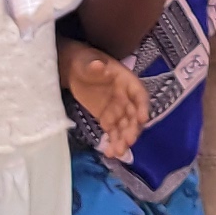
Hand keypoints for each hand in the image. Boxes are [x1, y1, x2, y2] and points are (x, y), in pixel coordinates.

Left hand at [60, 38, 148, 159]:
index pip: (139, 94)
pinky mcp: (106, 119)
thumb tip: (100, 66)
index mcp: (126, 81)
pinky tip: (110, 153)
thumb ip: (95, 66)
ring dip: (123, 140)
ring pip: (124, 127)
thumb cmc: (84, 61)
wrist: (72, 70)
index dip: (143, 106)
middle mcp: (126, 97)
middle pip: (133, 115)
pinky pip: (113, 132)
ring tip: (118, 152)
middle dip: (132, 129)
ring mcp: (117, 109)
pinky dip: (113, 142)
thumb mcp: (88, 61)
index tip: (142, 119)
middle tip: (129, 141)